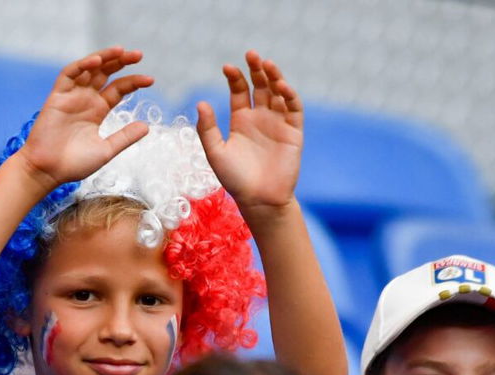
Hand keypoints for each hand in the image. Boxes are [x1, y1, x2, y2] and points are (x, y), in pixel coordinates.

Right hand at [18, 46, 152, 188]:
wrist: (48, 171)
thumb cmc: (74, 164)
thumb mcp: (106, 150)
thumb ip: (125, 137)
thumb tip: (147, 126)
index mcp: (97, 110)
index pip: (118, 88)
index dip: (133, 82)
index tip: (150, 80)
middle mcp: (85, 100)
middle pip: (105, 73)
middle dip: (121, 61)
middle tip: (138, 54)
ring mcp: (71, 96)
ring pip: (88, 68)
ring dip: (104, 57)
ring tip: (121, 51)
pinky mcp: (57, 96)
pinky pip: (68, 74)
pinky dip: (82, 65)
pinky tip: (97, 61)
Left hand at [197, 50, 303, 218]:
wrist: (259, 200)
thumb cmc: (235, 180)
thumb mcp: (216, 153)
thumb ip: (207, 129)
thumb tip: (200, 103)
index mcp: (241, 121)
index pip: (240, 91)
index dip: (235, 77)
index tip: (227, 67)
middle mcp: (260, 118)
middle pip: (260, 86)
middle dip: (256, 70)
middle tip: (251, 54)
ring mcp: (278, 124)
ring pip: (278, 93)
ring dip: (274, 77)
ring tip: (267, 64)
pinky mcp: (294, 132)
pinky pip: (294, 109)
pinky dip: (290, 95)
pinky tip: (281, 86)